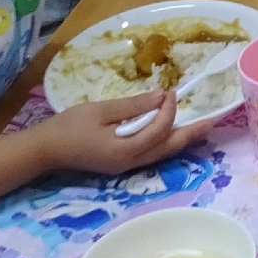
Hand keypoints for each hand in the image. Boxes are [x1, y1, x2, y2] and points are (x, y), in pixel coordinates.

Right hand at [32, 92, 211, 173]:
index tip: (170, 91)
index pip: (158, 130)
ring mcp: (125, 166)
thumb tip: (161, 97)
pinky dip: (164, 142)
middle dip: (190, 134)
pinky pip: (150, 153)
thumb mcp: (101, 110)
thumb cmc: (70, 126)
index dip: (168, 110)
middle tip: (211, 122)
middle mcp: (130, 162)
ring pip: (160, 153)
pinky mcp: (120, 164)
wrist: (46, 150)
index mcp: (124, 149)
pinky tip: (171, 133)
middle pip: (167, 148)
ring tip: (199, 128)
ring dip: (180, 139)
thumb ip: (133, 105)